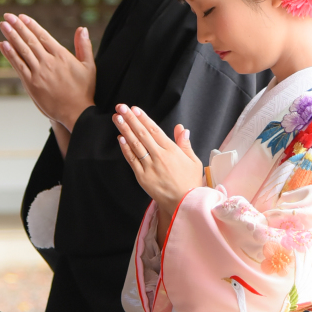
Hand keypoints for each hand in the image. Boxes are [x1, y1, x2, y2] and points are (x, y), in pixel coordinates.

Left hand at [0, 14, 95, 131]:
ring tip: (3, 25)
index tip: (22, 17)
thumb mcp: (89, 66)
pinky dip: (10, 55)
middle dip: (18, 26)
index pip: (43, 36)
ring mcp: (39, 73)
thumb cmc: (84, 90)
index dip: (31, 25)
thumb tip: (82, 28)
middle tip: (8, 16)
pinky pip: (18, 66)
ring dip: (11, 37)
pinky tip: (3, 45)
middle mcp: (49, 62)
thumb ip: (84, 46)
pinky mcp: (31, 84)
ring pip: (23, 51)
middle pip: (30, 40)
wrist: (76, 113)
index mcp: (62, 55)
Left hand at [112, 104, 203, 228]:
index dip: (143, 118)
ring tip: (117, 118)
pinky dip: (126, 149)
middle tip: (120, 107)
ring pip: (135, 145)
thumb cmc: (191, 182)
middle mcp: (160, 156)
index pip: (155, 130)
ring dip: (125, 130)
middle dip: (130, 119)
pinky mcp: (143, 177)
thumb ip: (185, 144)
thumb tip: (181, 128)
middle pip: (142, 134)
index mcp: (172, 150)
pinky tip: (120, 138)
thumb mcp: (194, 161)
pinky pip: (132, 160)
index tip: (134, 109)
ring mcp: (150, 167)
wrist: (184, 204)